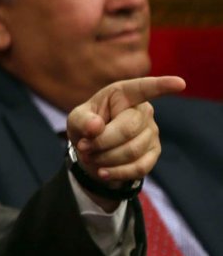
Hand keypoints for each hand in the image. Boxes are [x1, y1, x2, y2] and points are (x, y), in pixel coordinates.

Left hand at [66, 76, 184, 206]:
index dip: (162, 85)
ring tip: (89, 157)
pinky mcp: (154, 153)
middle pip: (128, 129)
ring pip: (132, 150)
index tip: (179, 83)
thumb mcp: (76, 119)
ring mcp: (152, 132)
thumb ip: (82, 120)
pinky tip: (102, 172)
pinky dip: (117, 172)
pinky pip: (139, 167)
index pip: (144, 88)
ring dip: (105, 158)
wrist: (92, 151)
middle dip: (101, 142)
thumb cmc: (86, 126)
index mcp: (123, 94)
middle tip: (83, 147)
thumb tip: (95, 127)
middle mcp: (143, 111)